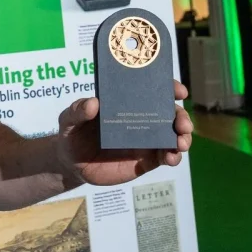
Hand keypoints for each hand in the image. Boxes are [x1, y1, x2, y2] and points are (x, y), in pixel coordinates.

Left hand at [56, 80, 193, 186]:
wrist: (72, 163)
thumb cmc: (72, 134)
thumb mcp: (68, 119)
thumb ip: (77, 111)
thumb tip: (93, 103)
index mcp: (125, 101)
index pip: (151, 89)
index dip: (168, 87)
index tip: (178, 90)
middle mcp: (141, 117)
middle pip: (169, 113)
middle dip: (181, 116)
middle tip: (181, 124)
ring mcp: (146, 139)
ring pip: (173, 135)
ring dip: (183, 137)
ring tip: (180, 143)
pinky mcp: (147, 160)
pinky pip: (166, 156)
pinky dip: (173, 156)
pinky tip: (171, 158)